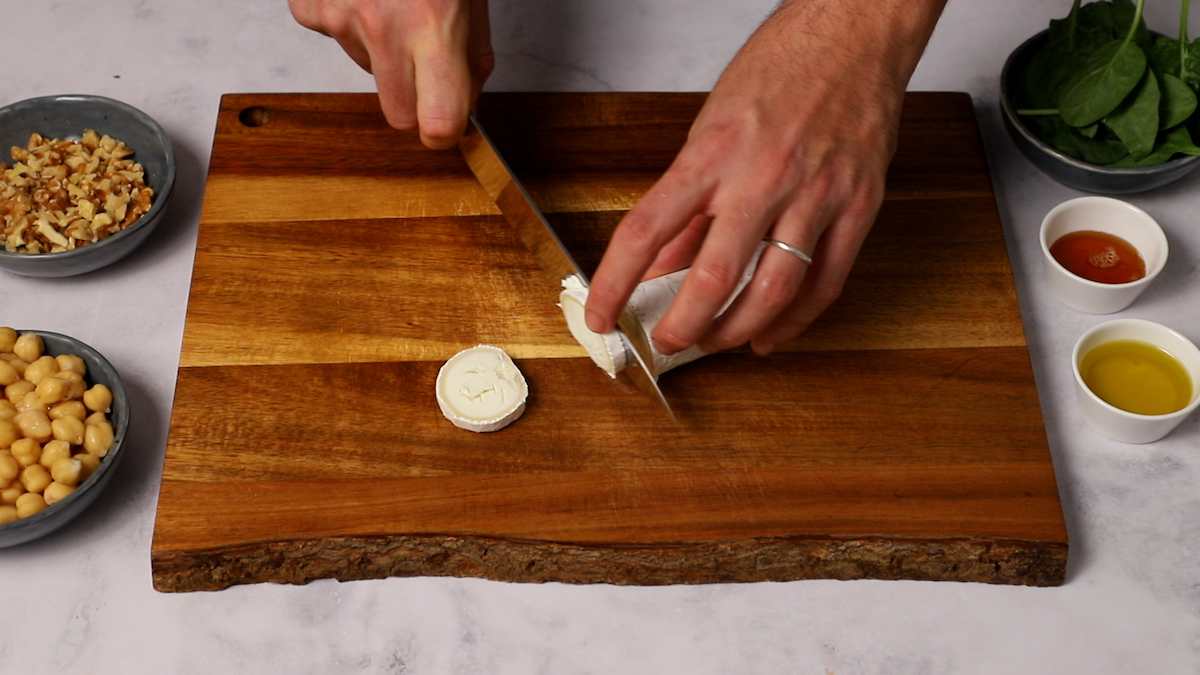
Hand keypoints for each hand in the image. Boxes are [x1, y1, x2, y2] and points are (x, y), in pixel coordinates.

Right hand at [289, 0, 492, 148]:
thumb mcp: (472, 1)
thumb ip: (472, 58)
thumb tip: (464, 104)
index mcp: (434, 29)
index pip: (437, 123)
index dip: (445, 131)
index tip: (448, 124)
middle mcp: (385, 28)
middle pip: (398, 115)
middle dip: (416, 101)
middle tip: (425, 64)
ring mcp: (341, 17)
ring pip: (368, 72)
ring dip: (384, 52)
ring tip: (394, 5)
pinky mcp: (310, 7)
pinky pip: (336, 37)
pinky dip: (351, 21)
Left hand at [584, 0, 944, 354]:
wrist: (855, 30)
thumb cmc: (781, 66)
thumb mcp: (711, 125)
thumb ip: (690, 201)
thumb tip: (663, 263)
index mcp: (713, 152)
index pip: (647, 231)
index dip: (615, 284)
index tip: (600, 316)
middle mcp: (762, 176)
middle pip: (713, 277)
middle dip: (683, 326)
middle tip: (667, 343)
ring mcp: (815, 193)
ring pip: (773, 291)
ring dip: (737, 331)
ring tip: (716, 342)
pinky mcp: (858, 205)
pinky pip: (826, 282)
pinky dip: (795, 319)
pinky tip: (771, 332)